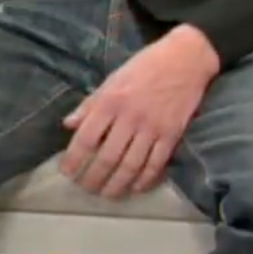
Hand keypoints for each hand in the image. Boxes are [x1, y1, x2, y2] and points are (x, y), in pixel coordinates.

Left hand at [59, 25, 221, 197]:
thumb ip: (90, 104)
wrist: (185, 59)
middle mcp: (129, 117)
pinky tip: (136, 188)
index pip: (86, 138)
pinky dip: (145, 180)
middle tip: (86, 189)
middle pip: (107, 157)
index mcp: (110, 102)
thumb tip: (68, 125)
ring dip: (117, 184)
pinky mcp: (172, 134)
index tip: (66, 172)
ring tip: (107, 194)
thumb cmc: (144, 66)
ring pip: (131, 165)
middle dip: (94, 177)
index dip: (74, 159)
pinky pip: (156, 164)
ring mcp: (152, 128)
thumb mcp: (111, 79)